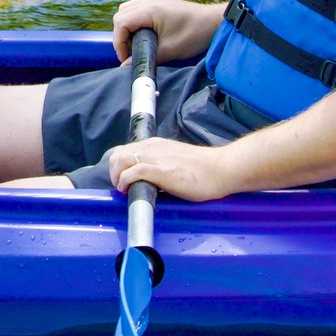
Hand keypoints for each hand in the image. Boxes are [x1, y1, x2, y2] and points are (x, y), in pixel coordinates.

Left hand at [106, 135, 237, 201]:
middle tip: (123, 188)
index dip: (118, 167)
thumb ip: (159, 164)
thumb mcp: (174, 160)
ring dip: (117, 177)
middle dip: (114, 172)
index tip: (123, 181)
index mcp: (154, 145)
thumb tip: (147, 179)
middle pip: (117, 155)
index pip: (123, 150)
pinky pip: (135, 171)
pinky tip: (131, 190)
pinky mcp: (163, 171)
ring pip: (122, 160)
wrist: (222, 169)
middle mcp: (152, 148)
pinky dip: (126, 181)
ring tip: (125, 190)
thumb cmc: (202, 169)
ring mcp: (157, 158)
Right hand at [111, 0, 218, 64]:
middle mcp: (148, 1)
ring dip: (126, 27)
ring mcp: (153, 0)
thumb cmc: (195, 34)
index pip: (120, 23)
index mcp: (149, 10)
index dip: (119, 42)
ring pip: (127, 10)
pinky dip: (134, 19)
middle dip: (121, 36)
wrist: (214, 22)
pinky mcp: (158, 2)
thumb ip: (146, 58)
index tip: (126, 57)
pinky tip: (144, 32)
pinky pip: (137, 7)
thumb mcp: (170, 50)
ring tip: (136, 42)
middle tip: (131, 52)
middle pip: (120, 15)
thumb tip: (127, 67)